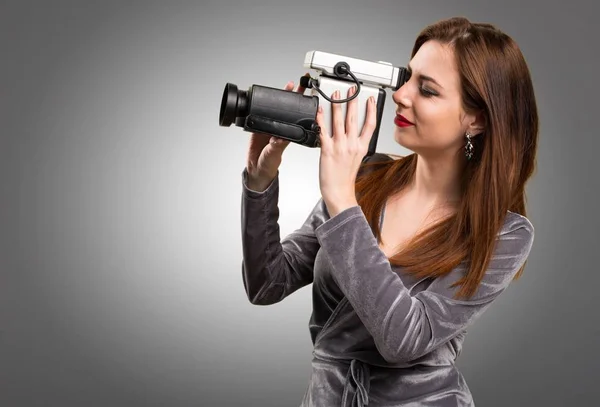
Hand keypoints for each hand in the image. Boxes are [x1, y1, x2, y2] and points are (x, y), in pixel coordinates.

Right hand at [245, 75, 308, 188]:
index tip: (310, 97)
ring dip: (283, 96)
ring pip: (279, 108)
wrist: (256, 167)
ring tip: (289, 85)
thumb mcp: (274, 154)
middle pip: (291, 109)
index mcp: (290, 134)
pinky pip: (264, 112)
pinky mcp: (261, 125)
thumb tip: (280, 137)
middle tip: (303, 83)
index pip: (299, 117)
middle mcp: (282, 128)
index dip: (304, 107)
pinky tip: (269, 96)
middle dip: (297, 96)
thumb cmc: (269, 163)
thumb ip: (276, 145)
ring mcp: (272, 125)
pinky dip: (266, 104)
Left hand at [316, 86, 376, 216]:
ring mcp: (340, 147)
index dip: (371, 110)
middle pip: (354, 119)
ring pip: (339, 121)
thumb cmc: (345, 179)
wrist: (339, 192)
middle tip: (352, 89)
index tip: (370, 99)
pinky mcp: (327, 150)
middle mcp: (352, 145)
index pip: (370, 125)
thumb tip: (352, 133)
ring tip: (336, 94)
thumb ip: (355, 145)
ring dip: (337, 105)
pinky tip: (320, 110)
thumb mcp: (356, 159)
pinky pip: (324, 131)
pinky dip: (322, 119)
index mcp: (361, 147)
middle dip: (353, 101)